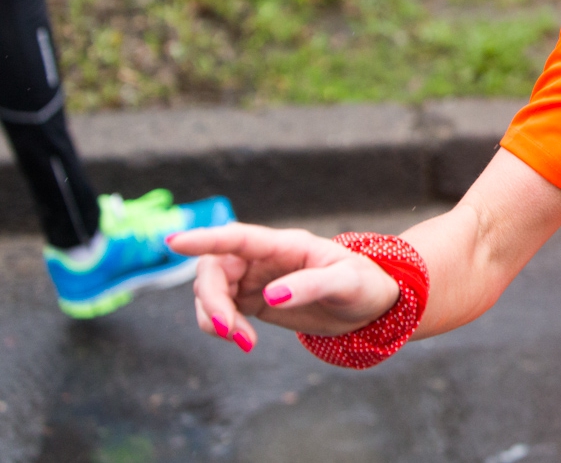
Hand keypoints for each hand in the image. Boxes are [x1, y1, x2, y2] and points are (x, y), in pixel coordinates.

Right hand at [168, 224, 400, 351]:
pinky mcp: (251, 300)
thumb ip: (311, 285)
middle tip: (228, 330)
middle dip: (211, 299)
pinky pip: (219, 310)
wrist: (369, 307)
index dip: (205, 238)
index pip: (237, 237)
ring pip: (210, 290)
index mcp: (284, 244)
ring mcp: (254, 278)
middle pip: (213, 268)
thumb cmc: (363, 284)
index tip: (173, 241)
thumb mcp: (346, 283)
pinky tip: (243, 341)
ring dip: (213, 316)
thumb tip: (272, 296)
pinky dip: (220, 326)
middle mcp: (263, 258)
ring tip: (243, 341)